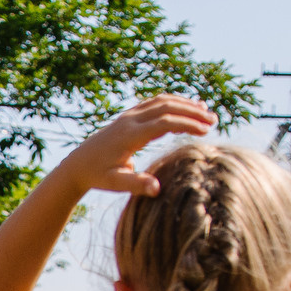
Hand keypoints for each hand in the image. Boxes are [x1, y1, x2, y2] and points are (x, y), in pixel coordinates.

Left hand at [59, 96, 216, 197]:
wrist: (77, 165)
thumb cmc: (97, 176)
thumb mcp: (115, 183)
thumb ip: (135, 184)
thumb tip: (157, 189)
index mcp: (129, 135)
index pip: (164, 122)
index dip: (187, 124)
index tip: (206, 130)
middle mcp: (130, 121)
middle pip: (166, 106)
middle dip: (191, 112)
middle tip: (213, 121)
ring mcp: (129, 116)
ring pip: (161, 101)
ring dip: (185, 105)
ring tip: (207, 113)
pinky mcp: (129, 116)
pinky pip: (154, 103)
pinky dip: (173, 103)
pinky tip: (188, 108)